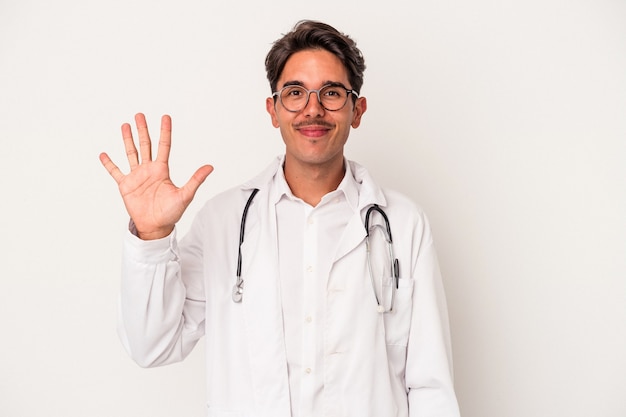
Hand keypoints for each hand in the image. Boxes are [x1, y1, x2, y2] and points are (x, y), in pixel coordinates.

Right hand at [99, 113, 213, 239]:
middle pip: (145, 145)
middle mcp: (149, 170)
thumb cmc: (171, 213)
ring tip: (125, 125)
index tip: (165, 117)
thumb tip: (210, 167)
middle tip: (139, 115)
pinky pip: (115, 172)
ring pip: (131, 153)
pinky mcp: (125, 185)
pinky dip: (109, 163)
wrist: (156, 226)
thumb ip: (196, 180)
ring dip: (127, 140)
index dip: (165, 131)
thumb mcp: (185, 195)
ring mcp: (136, 176)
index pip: (164, 146)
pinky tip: (103, 154)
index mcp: (162, 170)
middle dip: (143, 130)